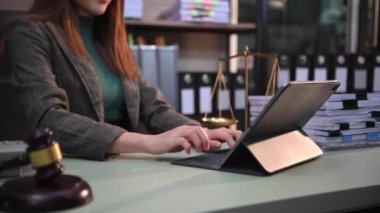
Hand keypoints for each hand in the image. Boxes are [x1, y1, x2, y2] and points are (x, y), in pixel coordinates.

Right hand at [110, 125, 241, 154]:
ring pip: (194, 133)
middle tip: (208, 149)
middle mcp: (186, 128)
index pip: (206, 130)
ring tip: (200, 150)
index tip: (222, 143)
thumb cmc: (171, 144)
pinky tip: (188, 151)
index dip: (215, 135)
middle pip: (201, 130)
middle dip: (207, 139)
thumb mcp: (187, 143)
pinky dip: (187, 146)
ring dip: (199, 142)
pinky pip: (183, 141)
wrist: (154, 143)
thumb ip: (200, 143)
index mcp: (191, 129)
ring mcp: (179, 132)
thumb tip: (215, 145)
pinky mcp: (172, 138)